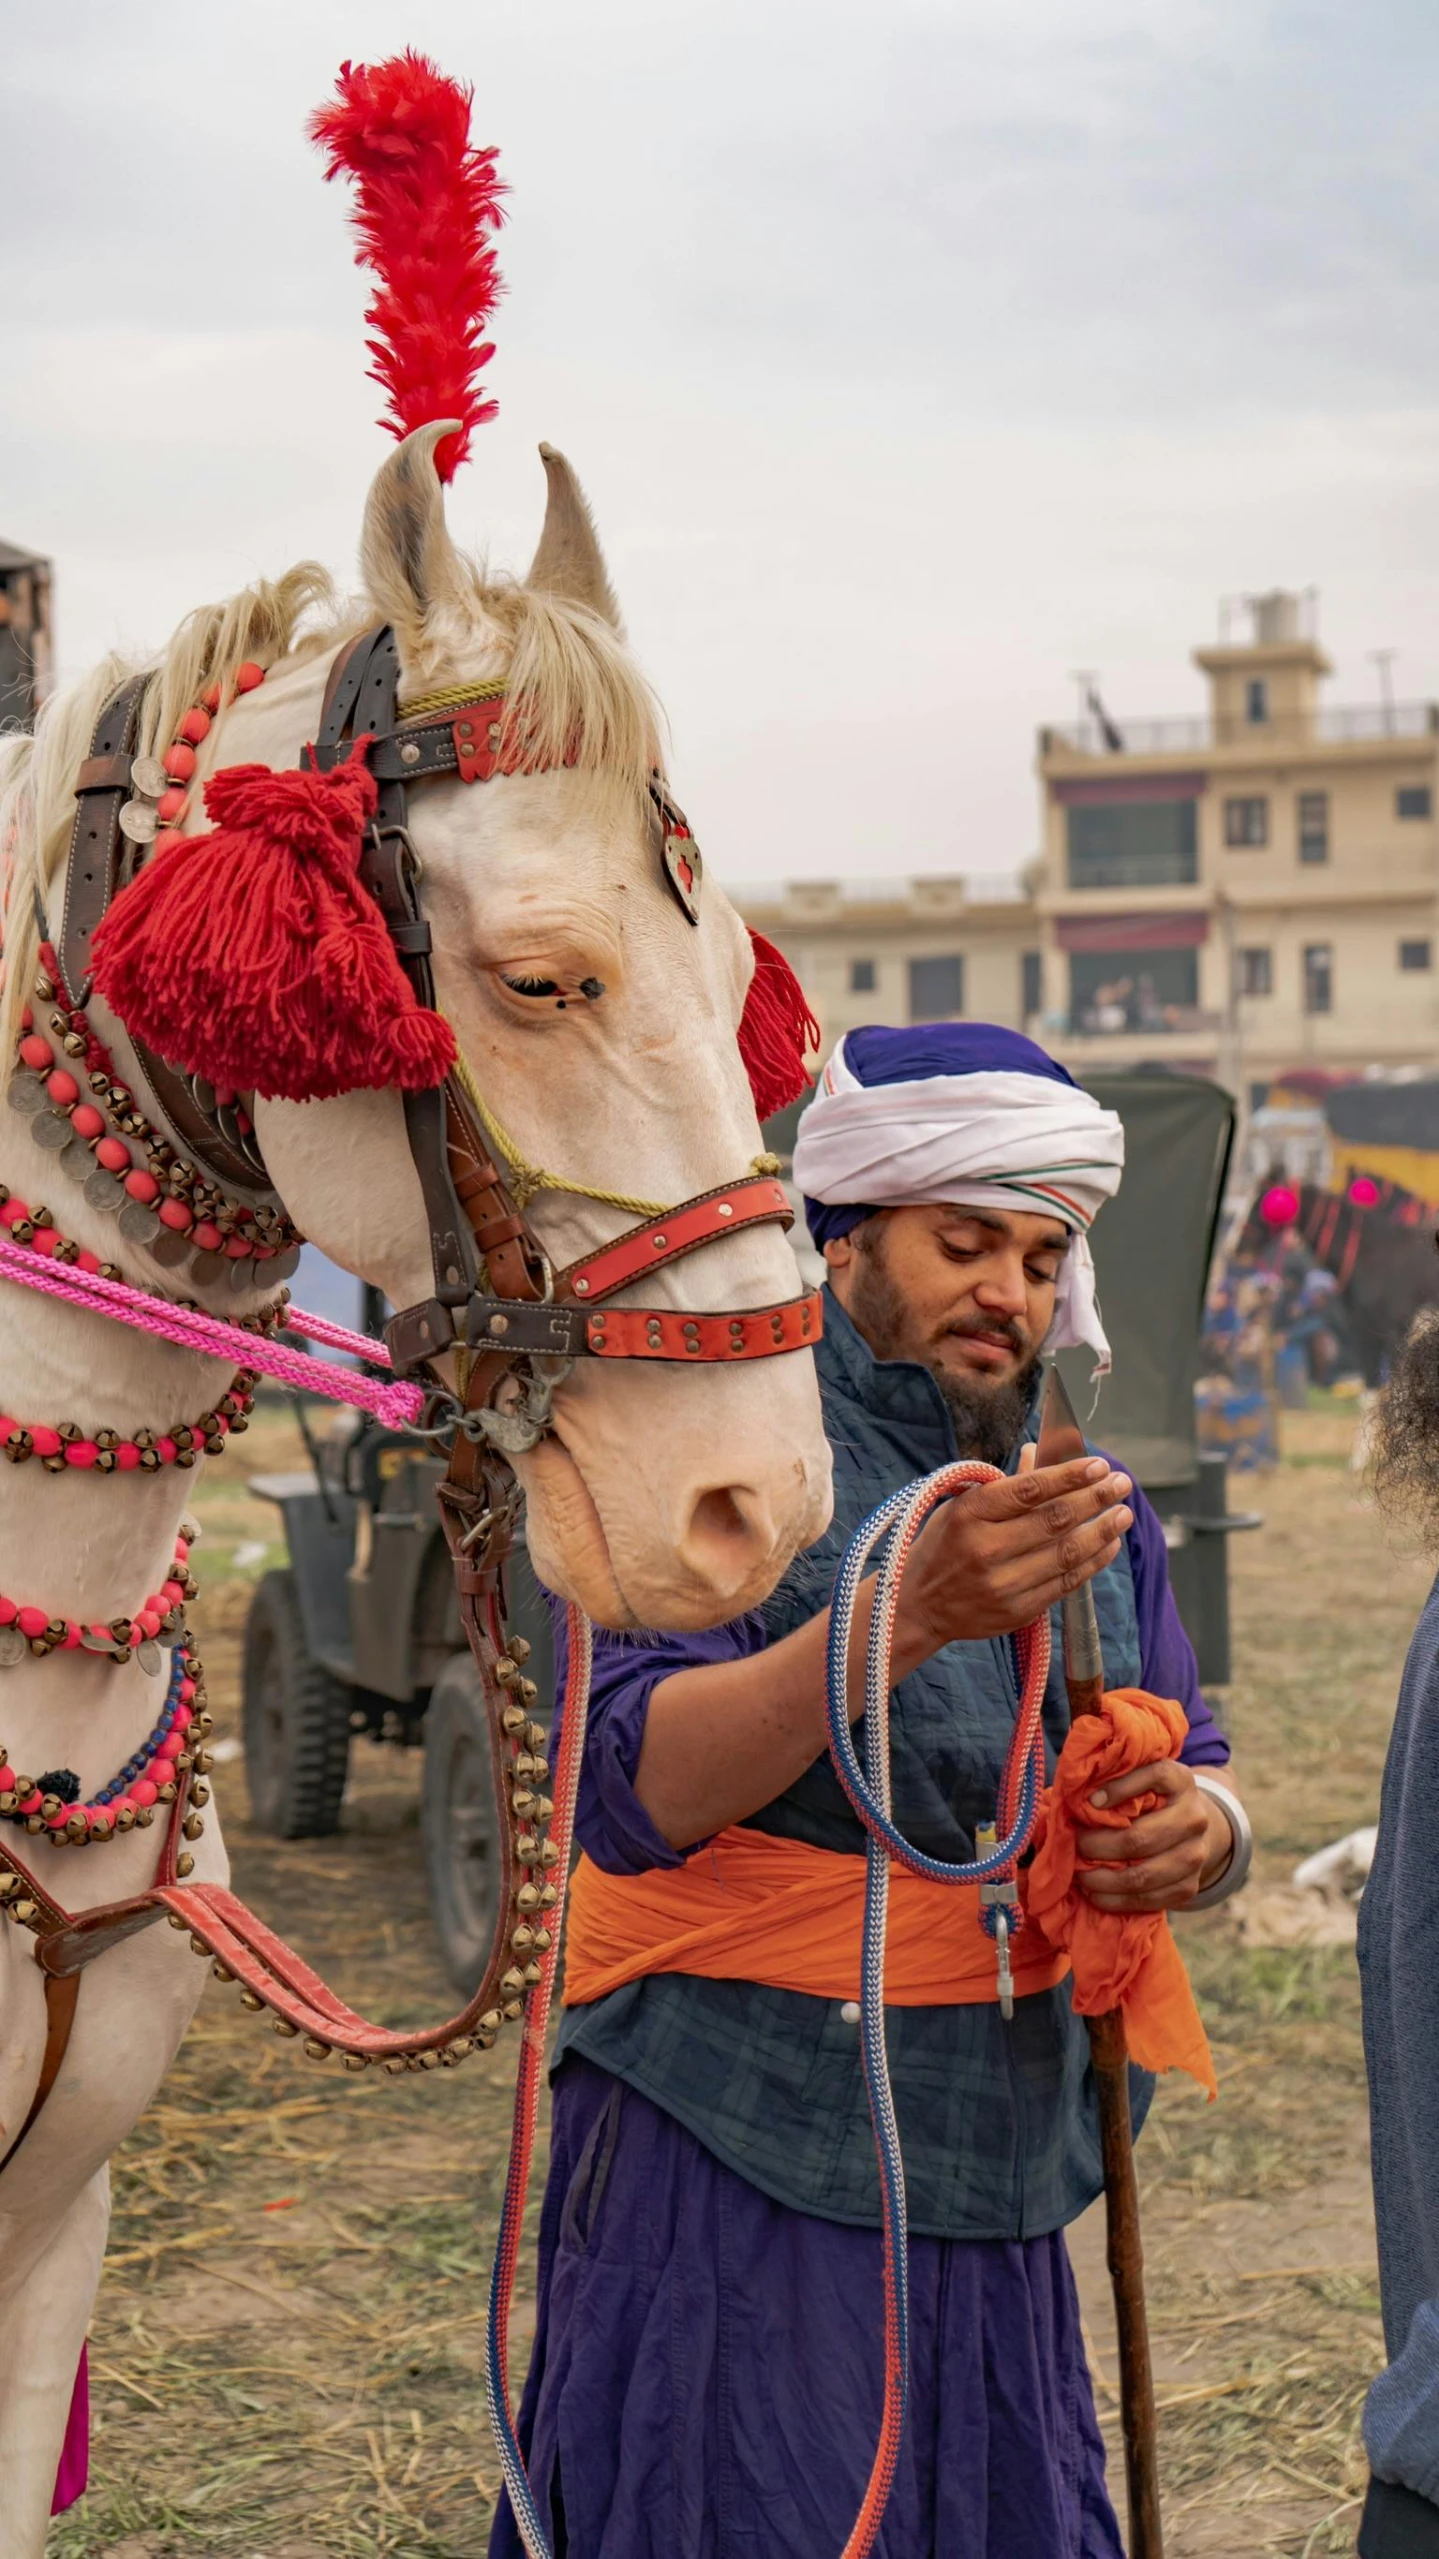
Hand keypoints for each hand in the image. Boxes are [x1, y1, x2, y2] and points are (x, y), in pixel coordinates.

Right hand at [898, 1455, 1133, 1656]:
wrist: (917, 1605)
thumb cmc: (942, 1545)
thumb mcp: (962, 1506)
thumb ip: (1006, 1485)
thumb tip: (1040, 1451)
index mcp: (970, 1514)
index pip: (1029, 1490)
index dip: (1069, 1476)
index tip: (1099, 1465)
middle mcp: (986, 1549)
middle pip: (1054, 1520)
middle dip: (1095, 1498)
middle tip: (1121, 1483)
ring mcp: (1003, 1583)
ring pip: (1066, 1553)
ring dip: (1102, 1531)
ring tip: (1123, 1514)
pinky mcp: (1017, 1610)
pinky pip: (1065, 1583)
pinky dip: (1093, 1562)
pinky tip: (1108, 1545)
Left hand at [1075, 1760, 1231, 1911]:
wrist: (1191, 1826)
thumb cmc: (1151, 1798)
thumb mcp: (1142, 1779)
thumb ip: (1118, 1780)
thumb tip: (1081, 1800)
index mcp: (1181, 1781)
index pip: (1155, 1776)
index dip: (1119, 1788)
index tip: (1090, 1802)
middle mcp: (1194, 1818)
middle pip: (1139, 1838)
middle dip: (1098, 1846)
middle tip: (1075, 1846)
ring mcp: (1196, 1856)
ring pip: (1141, 1876)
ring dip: (1103, 1879)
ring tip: (1080, 1875)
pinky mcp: (1189, 1886)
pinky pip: (1148, 1900)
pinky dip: (1116, 1900)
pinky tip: (1095, 1893)